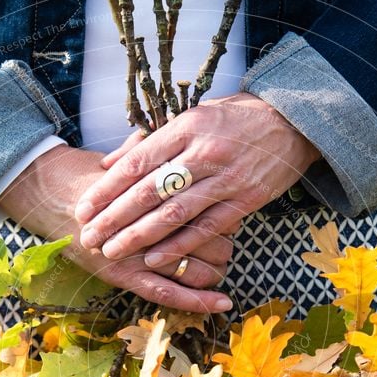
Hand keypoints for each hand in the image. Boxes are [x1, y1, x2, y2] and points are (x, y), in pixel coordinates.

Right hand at [0, 145, 234, 312]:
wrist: (53, 200)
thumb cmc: (91, 180)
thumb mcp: (123, 158)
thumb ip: (147, 148)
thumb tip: (164, 133)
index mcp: (161, 195)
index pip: (211, 207)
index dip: (225, 213)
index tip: (228, 213)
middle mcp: (154, 225)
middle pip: (211, 239)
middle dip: (223, 245)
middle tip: (225, 242)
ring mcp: (141, 254)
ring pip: (197, 268)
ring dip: (214, 271)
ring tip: (219, 269)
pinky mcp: (128, 277)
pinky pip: (170, 293)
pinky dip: (199, 301)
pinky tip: (224, 303)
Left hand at [73, 92, 320, 267]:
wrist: (292, 122)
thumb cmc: (234, 120)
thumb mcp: (191, 117)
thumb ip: (151, 142)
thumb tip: (108, 163)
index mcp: (186, 127)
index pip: (137, 163)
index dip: (107, 189)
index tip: (83, 208)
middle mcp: (204, 152)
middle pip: (149, 191)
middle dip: (114, 218)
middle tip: (89, 237)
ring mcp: (226, 178)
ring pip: (174, 213)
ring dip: (139, 236)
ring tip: (112, 251)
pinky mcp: (245, 200)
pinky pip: (206, 228)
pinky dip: (179, 245)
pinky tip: (154, 258)